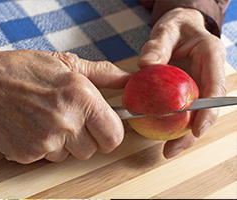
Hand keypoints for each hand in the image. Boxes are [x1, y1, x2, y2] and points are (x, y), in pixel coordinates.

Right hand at [0, 49, 130, 163]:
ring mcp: (45, 141)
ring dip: (62, 143)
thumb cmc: (24, 69)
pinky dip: (41, 147)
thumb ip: (103, 74)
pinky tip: (31, 127)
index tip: (101, 128)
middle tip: (68, 119)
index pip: (114, 137)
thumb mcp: (66, 63)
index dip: (109, 133)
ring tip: (45, 120)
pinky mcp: (26, 154)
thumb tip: (129, 79)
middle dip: (84, 138)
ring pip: (68, 156)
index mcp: (82, 98)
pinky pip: (46, 159)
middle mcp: (66, 122)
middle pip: (92, 150)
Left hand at [138, 8, 226, 157]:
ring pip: (196, 115)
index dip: (209, 112)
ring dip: (184, 134)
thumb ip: (157, 45)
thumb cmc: (176, 27)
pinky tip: (161, 135)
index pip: (215, 88)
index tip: (197, 130)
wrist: (180, 29)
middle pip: (208, 110)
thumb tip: (145, 64)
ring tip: (168, 151)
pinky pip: (183, 111)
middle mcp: (209, 75)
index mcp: (211, 58)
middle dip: (194, 133)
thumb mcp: (166, 30)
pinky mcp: (189, 92)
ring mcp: (200, 86)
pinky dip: (174, 124)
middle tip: (173, 150)